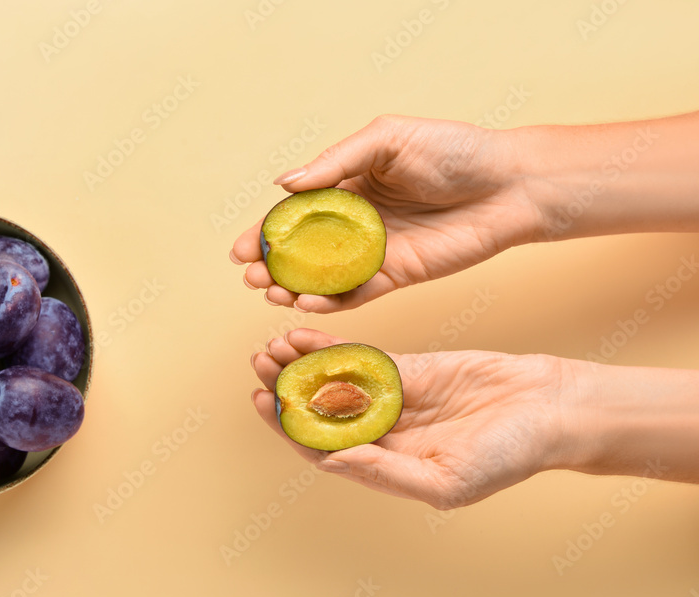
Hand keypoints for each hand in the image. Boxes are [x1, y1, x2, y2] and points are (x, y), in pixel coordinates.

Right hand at [231, 114, 545, 312]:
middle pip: (300, 251)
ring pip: (321, 278)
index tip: (240, 249)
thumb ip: (336, 161)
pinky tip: (306, 304)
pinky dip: (329, 303)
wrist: (508, 184)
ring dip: (292, 288)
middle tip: (250, 277)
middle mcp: (354, 223)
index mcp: (346, 187)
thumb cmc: (453, 150)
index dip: (265, 232)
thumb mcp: (386, 138)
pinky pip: (355, 295)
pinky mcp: (396, 277)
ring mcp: (373, 253)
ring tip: (271, 292)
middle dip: (270, 266)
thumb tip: (284, 183)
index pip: (294, 214)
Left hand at [250, 328, 582, 508]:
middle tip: (259, 364)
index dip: (288, 427)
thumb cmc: (508, 456)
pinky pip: (360, 358)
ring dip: (301, 365)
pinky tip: (304, 333)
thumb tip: (330, 462)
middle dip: (286, 390)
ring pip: (333, 382)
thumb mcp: (447, 478)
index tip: (263, 403)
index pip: (321, 448)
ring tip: (271, 345)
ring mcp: (392, 400)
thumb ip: (386, 472)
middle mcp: (380, 436)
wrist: (550, 410)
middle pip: (318, 412)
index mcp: (383, 467)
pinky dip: (332, 346)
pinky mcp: (407, 370)